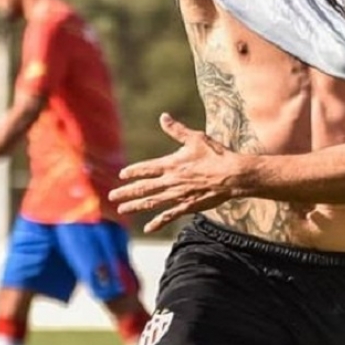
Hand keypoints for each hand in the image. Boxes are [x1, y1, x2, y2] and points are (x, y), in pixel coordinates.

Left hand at [109, 113, 238, 232]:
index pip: (146, 168)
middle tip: (112, 197)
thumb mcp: (195, 138)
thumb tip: (163, 117)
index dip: (133, 172)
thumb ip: (176, 130)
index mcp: (171, 164)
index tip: (122, 175)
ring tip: (122, 210)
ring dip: (136, 206)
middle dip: (126, 192)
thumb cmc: (215, 155)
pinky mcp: (188, 206)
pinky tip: (147, 228)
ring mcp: (178, 195)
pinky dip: (157, 222)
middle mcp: (171, 181)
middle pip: (144, 187)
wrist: (233, 175)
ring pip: (152, 202)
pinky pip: (169, 215)